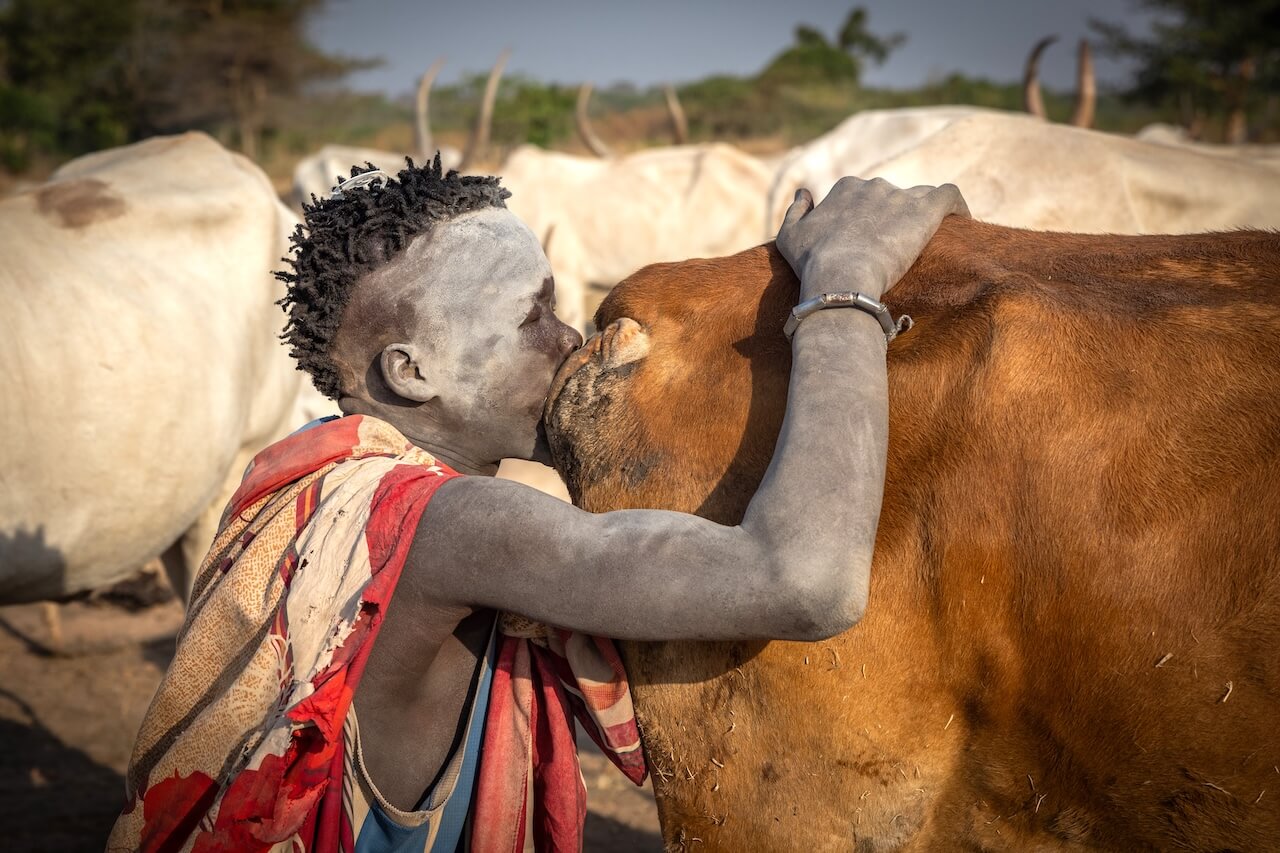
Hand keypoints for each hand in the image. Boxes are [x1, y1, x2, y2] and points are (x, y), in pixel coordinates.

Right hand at [776, 177, 968, 301]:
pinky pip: (949, 197)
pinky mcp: (925, 210)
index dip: (867, 217)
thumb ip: (796, 211)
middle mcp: (874, 185)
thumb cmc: (812, 262)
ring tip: (928, 238)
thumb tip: (804, 193)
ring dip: (922, 213)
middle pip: (891, 197)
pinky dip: (958, 205)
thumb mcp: (790, 237)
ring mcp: (900, 196)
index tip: (868, 240)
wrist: (840, 277)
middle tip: (895, 248)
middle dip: (894, 217)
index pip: (862, 195)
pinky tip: (964, 219)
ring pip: (920, 196)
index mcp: (845, 188)